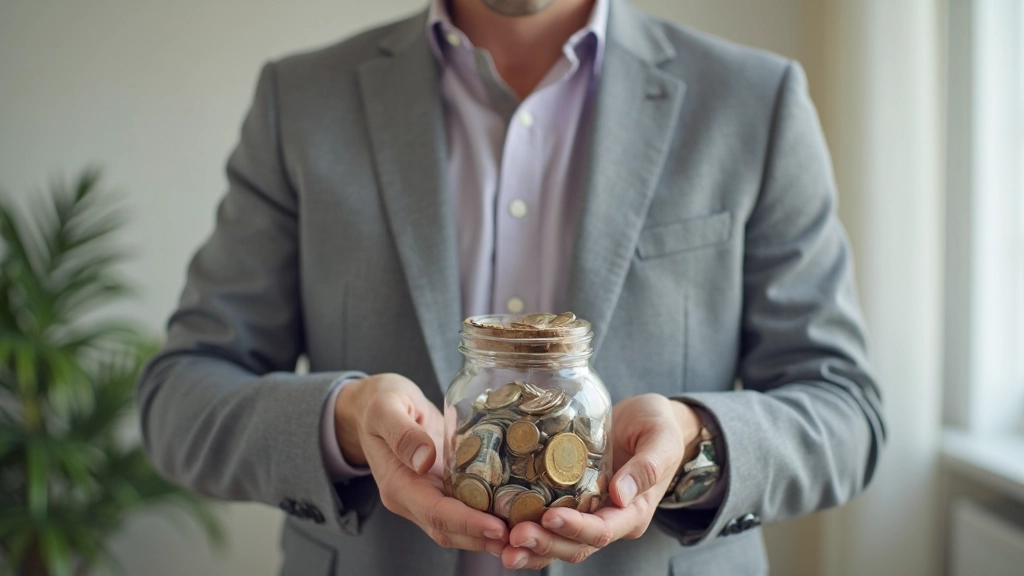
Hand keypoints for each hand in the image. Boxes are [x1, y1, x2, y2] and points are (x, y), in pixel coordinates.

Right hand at [335, 373, 508, 553]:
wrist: (374, 405)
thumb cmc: (378, 402)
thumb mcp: (385, 409)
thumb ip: (402, 433)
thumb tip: (424, 459)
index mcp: (397, 485)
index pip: (435, 513)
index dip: (467, 523)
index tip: (497, 527)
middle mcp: (413, 499)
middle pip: (451, 530)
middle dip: (486, 539)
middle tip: (524, 539)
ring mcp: (428, 496)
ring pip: (460, 527)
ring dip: (491, 536)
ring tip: (527, 534)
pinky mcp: (443, 487)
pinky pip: (466, 508)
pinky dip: (490, 516)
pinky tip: (517, 514)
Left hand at [500, 394, 701, 569]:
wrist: (647, 421)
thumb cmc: (659, 427)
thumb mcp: (662, 439)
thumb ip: (648, 465)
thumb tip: (621, 494)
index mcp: (633, 513)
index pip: (602, 531)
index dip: (575, 528)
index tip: (549, 517)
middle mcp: (609, 520)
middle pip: (574, 546)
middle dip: (544, 544)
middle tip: (513, 536)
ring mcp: (587, 514)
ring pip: (557, 542)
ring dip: (529, 547)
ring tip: (500, 543)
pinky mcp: (570, 501)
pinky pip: (547, 525)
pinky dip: (524, 530)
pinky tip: (498, 528)